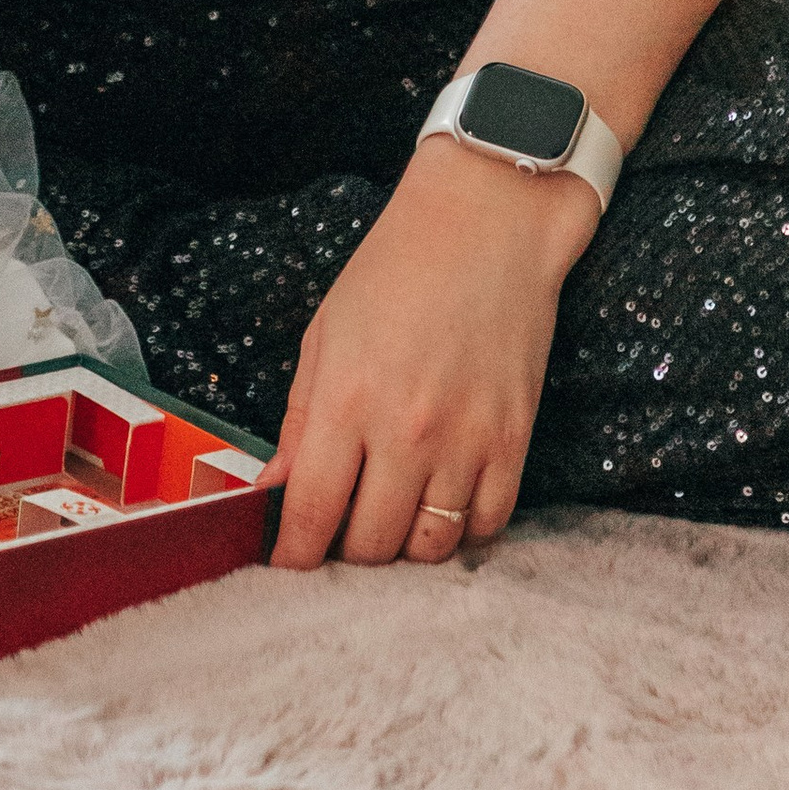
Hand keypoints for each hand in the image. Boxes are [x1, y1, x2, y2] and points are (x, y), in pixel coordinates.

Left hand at [263, 138, 598, 568]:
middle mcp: (407, 432)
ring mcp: (467, 441)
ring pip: (429, 546)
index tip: (285, 564)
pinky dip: (459, 532)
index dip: (292, 555)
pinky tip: (440, 507)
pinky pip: (487, 524)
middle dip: (344, 553)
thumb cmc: (394, 273)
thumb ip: (299, 422)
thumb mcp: (325, 337)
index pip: (311, 512)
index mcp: (348, 400)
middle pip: (371, 543)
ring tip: (387, 522)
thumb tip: (273, 491)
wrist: (486, 225)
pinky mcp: (515, 441)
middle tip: (337, 535)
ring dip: (402, 548)